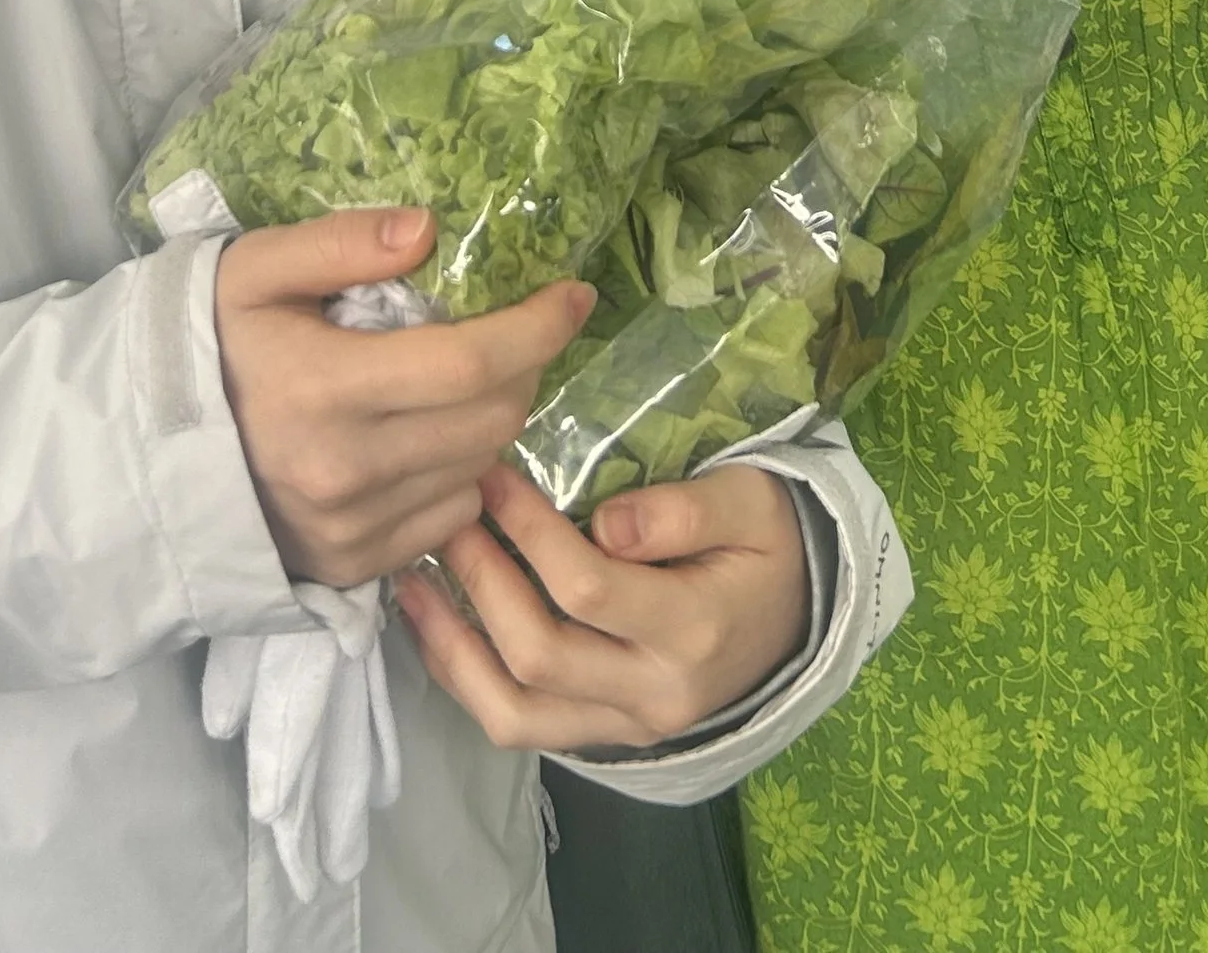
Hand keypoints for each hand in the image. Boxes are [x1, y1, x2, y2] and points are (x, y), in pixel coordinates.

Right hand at [215, 209, 596, 587]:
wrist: (141, 455)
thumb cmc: (207, 345)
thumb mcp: (255, 268)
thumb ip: (340, 242)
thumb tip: (428, 229)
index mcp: (326, 388)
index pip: (470, 362)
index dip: (537, 327)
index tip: (574, 294)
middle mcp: (348, 470)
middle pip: (491, 418)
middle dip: (524, 367)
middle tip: (512, 332)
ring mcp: (352, 529)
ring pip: (480, 469)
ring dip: (493, 420)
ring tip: (463, 383)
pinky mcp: (353, 566)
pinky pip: (449, 519)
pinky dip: (459, 474)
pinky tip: (426, 439)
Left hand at [396, 460, 809, 751]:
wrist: (796, 621)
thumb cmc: (767, 545)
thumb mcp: (751, 505)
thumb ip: (684, 512)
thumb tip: (606, 524)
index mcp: (695, 632)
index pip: (589, 590)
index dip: (529, 531)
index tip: (492, 471)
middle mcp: (654, 696)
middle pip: (539, 656)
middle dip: (479, 578)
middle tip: (445, 512)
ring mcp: (623, 728)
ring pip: (514, 713)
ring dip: (452, 646)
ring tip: (411, 578)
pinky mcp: (599, 735)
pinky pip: (518, 725)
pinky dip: (464, 678)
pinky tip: (432, 624)